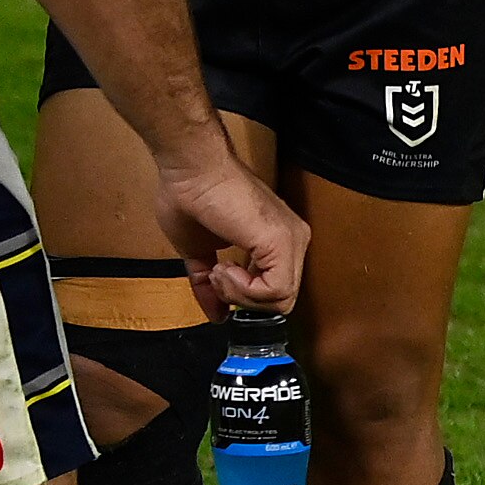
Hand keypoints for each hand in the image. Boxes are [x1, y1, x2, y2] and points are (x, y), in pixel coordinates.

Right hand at [151, 143, 306, 318]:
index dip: (242, 297)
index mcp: (280, 242)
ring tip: (218, 269)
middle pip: (282, 300)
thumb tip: (216, 315)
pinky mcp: (282, 241)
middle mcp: (294, 241)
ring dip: (240, 295)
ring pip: (282, 300)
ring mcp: (292, 240)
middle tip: (215, 275)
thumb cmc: (191, 199)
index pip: (276, 292)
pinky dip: (244, 290)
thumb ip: (211, 286)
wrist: (189, 170)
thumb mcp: (200, 254)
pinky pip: (275, 291)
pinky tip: (224, 267)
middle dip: (242, 299)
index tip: (215, 277)